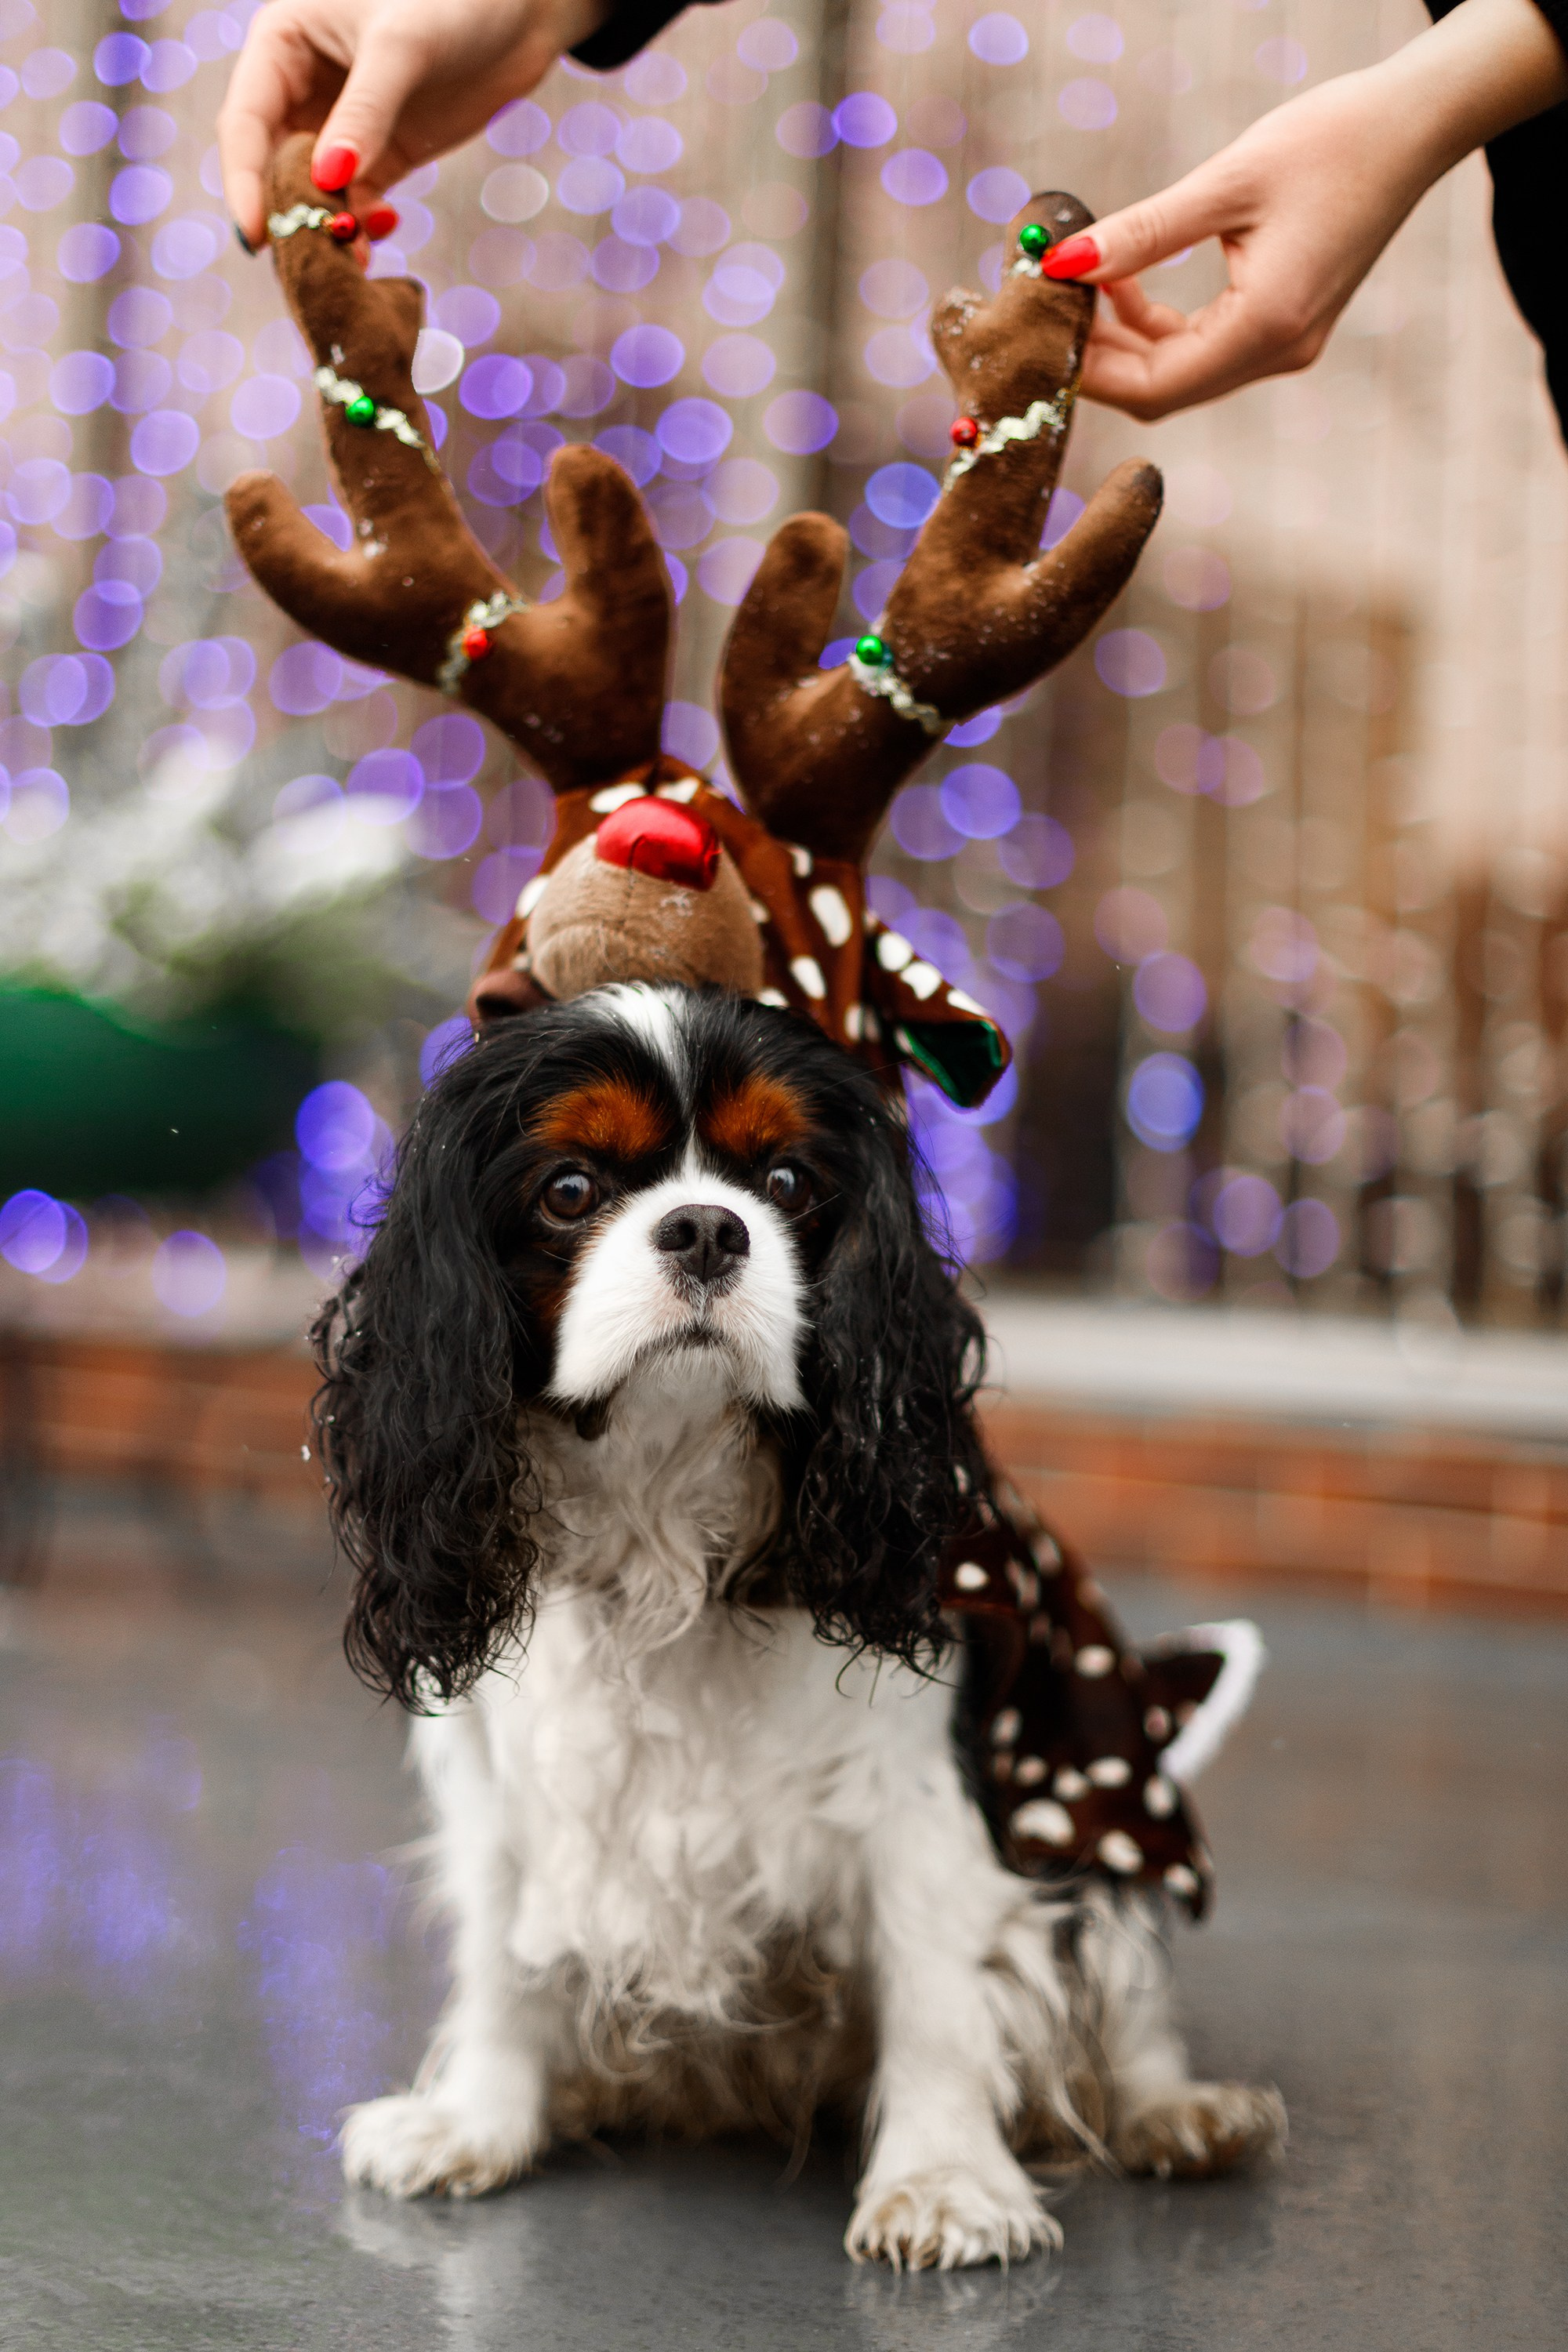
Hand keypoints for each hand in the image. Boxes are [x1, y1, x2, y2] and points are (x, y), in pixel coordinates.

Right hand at [218, 0, 607, 252]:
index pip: (245, 122)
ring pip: (313, 190)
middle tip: (310, 261)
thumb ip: (364, 113)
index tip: (258, 236)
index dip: (246, 181)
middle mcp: (301, 86)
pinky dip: (362, 226)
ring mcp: (341, 124)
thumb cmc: (452, 0)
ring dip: (326, 228)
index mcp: (282, 43)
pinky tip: (381, 234)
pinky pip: (356, 201)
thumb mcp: (401, 47)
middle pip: (272, 165)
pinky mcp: (382, 154)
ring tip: (352, 260)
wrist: (520, 9)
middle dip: (289, 213)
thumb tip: (326, 178)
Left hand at [1043, 0, 1567, 420]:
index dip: (1089, 369)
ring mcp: (1283, 345)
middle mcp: (1278, 351)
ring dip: (1122, 342)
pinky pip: (1202, 348)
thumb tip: (1065, 265)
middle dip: (1097, 358)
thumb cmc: (1333, 141)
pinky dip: (1156, 327)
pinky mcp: (1281, 326)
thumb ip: (1145, 233)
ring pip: (1178, 374)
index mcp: (1268, 325)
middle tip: (1044, 309)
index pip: (1154, 386)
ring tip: (1077, 288)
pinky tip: (1124, 284)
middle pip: (1161, 390)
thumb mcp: (1227, 181)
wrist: (1413, 128)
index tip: (1040, 329)